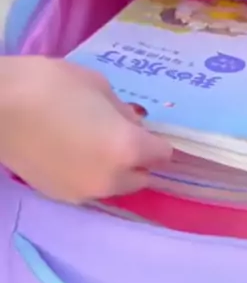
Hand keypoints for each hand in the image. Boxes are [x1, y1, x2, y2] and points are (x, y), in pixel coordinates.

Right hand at [0, 57, 170, 203]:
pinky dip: (89, 175)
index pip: (162, 153)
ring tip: (91, 143)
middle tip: (117, 134)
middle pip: (142, 176)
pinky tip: (70, 152)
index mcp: (128, 149)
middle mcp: (111, 179)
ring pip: (115, 186)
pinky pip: (89, 188)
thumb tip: (133, 125)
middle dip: (137, 159)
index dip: (156, 139)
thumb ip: (123, 111)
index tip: (145, 129)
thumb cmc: (49, 85)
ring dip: (113, 170)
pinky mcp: (60, 197)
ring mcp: (84, 193)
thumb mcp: (98, 86)